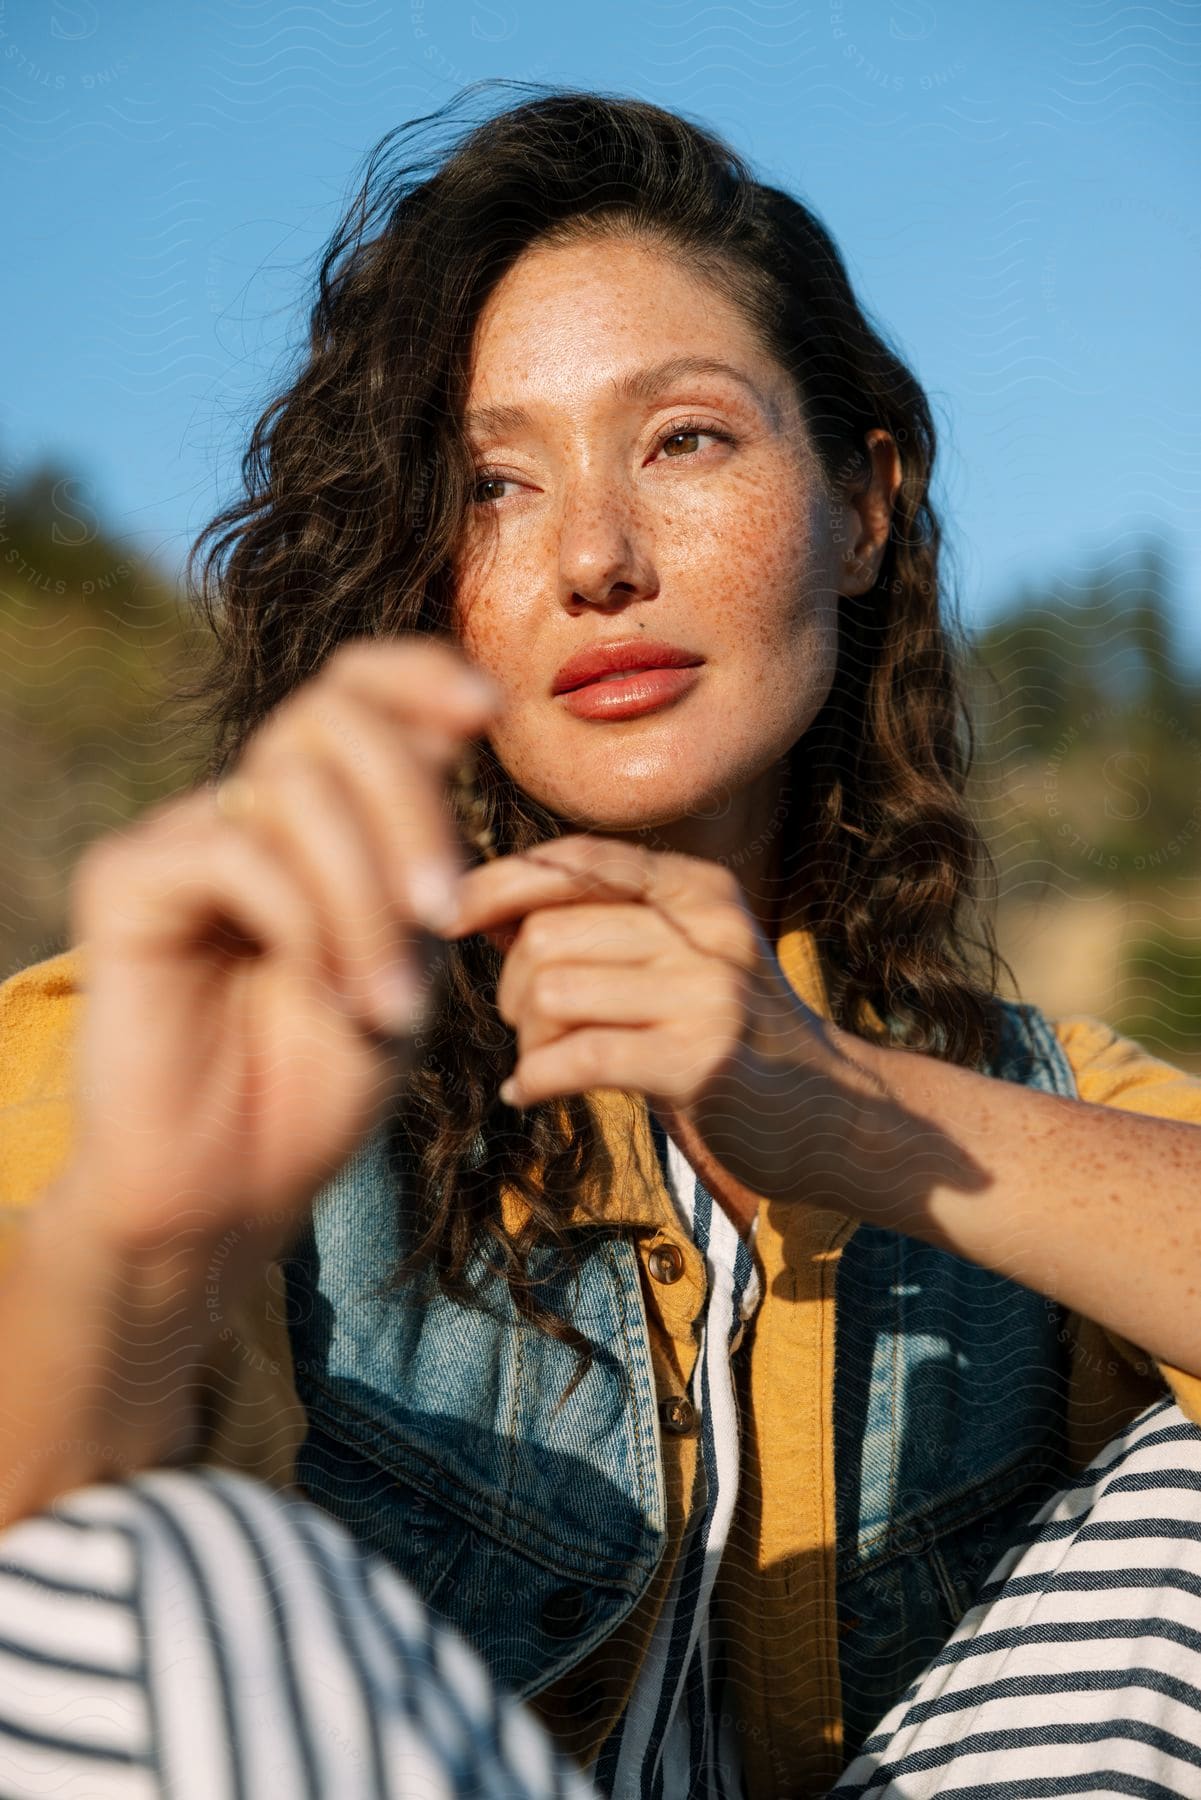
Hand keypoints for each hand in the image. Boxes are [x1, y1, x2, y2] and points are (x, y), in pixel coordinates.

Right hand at [60, 635, 501, 1288]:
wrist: (239, 1184)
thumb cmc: (327, 1077)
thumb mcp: (410, 950)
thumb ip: (425, 845)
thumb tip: (462, 722)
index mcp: (326, 815)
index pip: (359, 687)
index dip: (422, 672)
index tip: (491, 709)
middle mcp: (251, 807)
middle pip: (335, 715)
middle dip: (409, 806)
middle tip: (442, 916)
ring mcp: (186, 836)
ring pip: (293, 786)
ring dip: (364, 900)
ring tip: (388, 1005)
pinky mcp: (127, 878)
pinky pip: (235, 850)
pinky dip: (306, 923)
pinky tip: (324, 996)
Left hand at [443, 834, 877, 1206]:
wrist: (831, 1117)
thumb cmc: (727, 1036)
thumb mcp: (678, 958)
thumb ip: (596, 926)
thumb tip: (480, 905)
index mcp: (695, 888)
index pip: (576, 860)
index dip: (499, 883)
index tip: (448, 919)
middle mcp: (705, 927)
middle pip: (546, 933)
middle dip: (511, 986)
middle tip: (526, 1028)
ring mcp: (708, 992)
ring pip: (551, 993)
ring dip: (525, 1040)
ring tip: (541, 1063)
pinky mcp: (702, 1060)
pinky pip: (577, 1058)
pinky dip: (533, 1080)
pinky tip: (528, 1093)